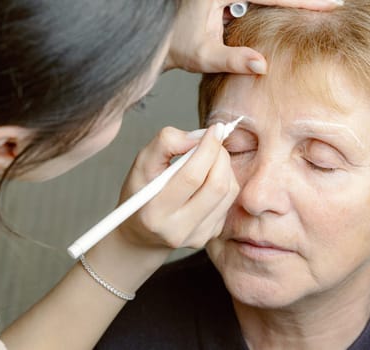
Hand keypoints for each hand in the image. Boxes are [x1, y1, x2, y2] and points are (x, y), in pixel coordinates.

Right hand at [118, 124, 239, 250]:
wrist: (141, 234)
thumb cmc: (140, 194)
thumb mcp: (141, 164)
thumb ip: (166, 143)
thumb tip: (199, 137)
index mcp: (155, 212)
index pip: (192, 176)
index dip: (207, 148)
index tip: (213, 129)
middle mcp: (178, 229)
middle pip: (216, 185)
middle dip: (220, 156)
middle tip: (213, 141)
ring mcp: (197, 236)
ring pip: (228, 192)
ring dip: (224, 167)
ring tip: (209, 159)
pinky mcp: (211, 236)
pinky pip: (229, 202)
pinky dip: (224, 182)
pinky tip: (208, 178)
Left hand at [164, 0, 341, 73]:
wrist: (163, 41)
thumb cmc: (178, 47)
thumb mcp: (204, 57)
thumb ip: (234, 60)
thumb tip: (264, 65)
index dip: (302, 0)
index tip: (331, 4)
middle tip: (333, 5)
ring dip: (290, 3)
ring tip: (320, 8)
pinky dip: (277, 5)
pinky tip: (297, 10)